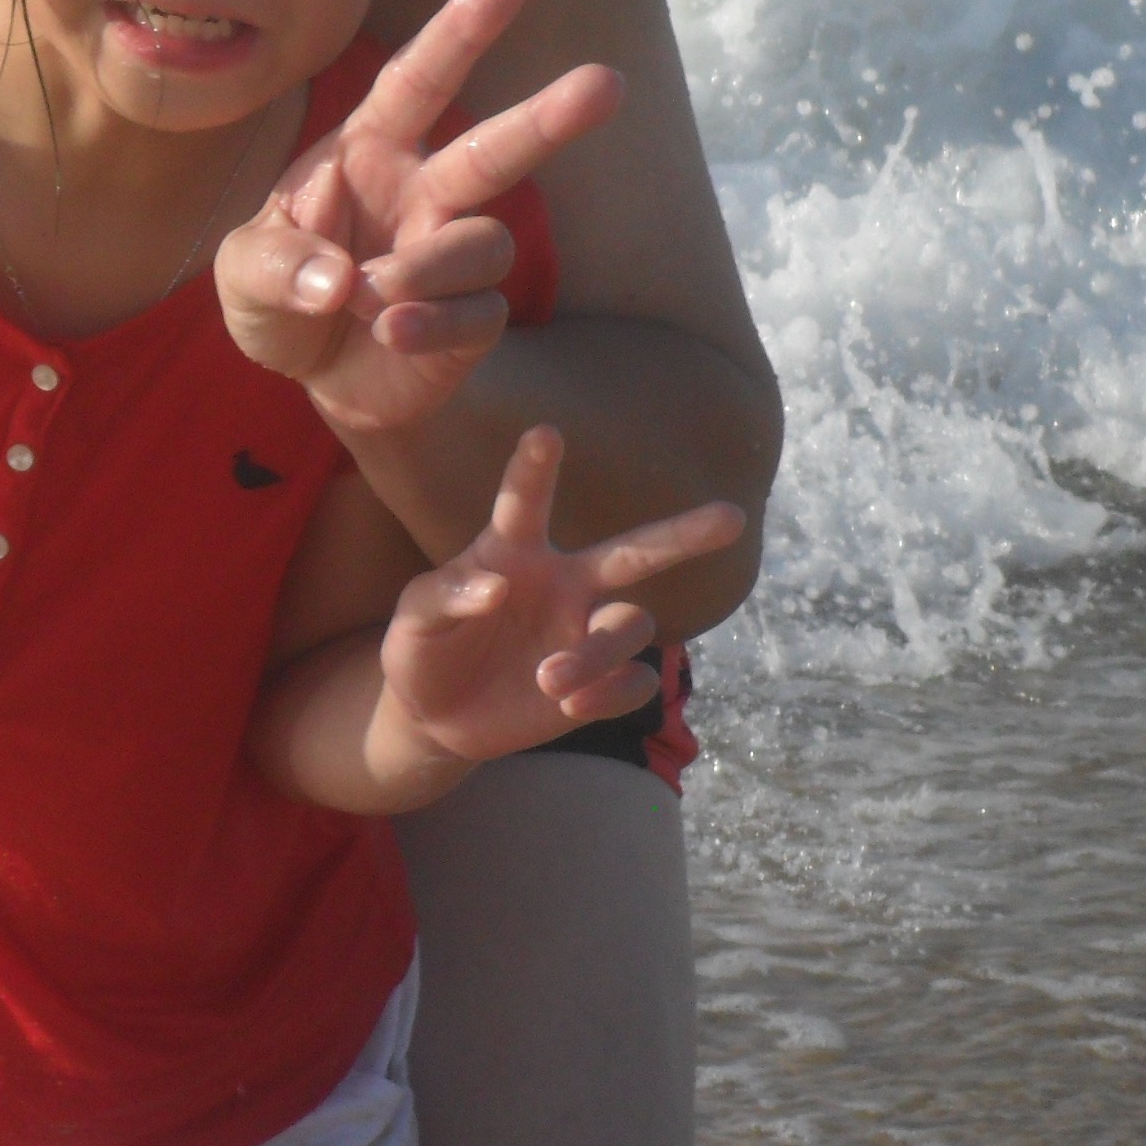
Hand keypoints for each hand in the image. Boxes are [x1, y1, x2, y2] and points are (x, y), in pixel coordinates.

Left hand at [217, 0, 620, 436]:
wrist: (309, 377)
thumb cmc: (277, 296)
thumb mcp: (242, 273)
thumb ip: (275, 265)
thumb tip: (340, 279)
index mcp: (369, 151)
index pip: (417, 83)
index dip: (458, 33)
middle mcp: (422, 193)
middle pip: (493, 149)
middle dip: (546, 117)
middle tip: (606, 83)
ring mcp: (451, 255)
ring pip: (484, 241)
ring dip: (425, 269)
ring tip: (369, 300)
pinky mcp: (472, 321)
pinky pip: (478, 312)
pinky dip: (431, 323)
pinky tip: (389, 334)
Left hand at [382, 427, 745, 765]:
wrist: (434, 714)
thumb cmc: (423, 646)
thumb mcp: (413, 619)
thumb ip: (446, 595)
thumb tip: (496, 585)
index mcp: (513, 552)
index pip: (526, 504)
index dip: (535, 470)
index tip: (544, 431)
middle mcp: (563, 583)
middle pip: (633, 552)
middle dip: (682, 535)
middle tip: (732, 515)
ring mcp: (583, 633)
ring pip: (630, 626)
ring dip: (597, 651)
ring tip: (549, 678)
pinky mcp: (597, 685)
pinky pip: (634, 682)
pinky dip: (610, 691)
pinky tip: (570, 704)